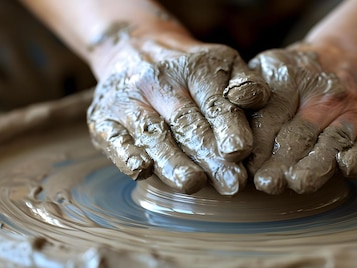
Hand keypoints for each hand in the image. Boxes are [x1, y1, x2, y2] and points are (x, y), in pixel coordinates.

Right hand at [87, 33, 269, 194]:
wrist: (134, 49)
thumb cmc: (192, 71)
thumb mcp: (224, 65)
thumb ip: (246, 84)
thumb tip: (254, 100)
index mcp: (194, 67)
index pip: (215, 102)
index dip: (228, 127)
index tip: (239, 152)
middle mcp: (157, 80)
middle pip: (186, 122)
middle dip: (209, 155)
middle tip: (230, 183)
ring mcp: (127, 99)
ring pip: (153, 133)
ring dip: (172, 161)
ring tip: (192, 183)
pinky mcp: (102, 118)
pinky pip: (114, 139)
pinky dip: (126, 155)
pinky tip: (142, 170)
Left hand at [246, 43, 356, 193]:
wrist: (351, 57)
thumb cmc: (296, 76)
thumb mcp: (267, 71)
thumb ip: (244, 91)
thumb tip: (231, 106)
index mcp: (290, 76)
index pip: (270, 115)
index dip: (257, 144)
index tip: (243, 167)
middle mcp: (325, 91)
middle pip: (299, 132)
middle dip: (281, 161)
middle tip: (266, 184)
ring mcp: (355, 108)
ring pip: (333, 140)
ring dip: (316, 163)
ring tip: (298, 183)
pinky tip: (346, 167)